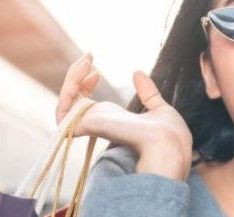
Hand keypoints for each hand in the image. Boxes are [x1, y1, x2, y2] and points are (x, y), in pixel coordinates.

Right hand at [55, 54, 191, 180]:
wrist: (170, 142)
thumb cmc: (169, 134)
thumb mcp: (157, 106)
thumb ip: (147, 92)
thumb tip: (138, 73)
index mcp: (111, 119)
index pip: (85, 101)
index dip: (84, 83)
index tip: (97, 70)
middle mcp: (97, 123)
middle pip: (71, 100)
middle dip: (74, 76)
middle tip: (88, 57)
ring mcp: (90, 126)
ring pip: (64, 103)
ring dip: (70, 79)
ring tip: (85, 62)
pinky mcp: (86, 128)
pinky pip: (64, 111)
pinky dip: (68, 89)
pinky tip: (83, 73)